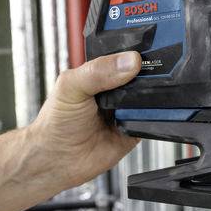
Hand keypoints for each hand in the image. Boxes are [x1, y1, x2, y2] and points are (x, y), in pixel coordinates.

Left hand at [28, 51, 141, 189]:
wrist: (58, 159)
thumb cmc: (56, 120)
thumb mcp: (71, 86)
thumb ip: (97, 71)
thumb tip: (129, 61)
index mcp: (101, 71)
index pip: (124, 54)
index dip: (135, 51)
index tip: (144, 52)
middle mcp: (117, 88)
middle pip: (143, 74)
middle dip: (148, 74)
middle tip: (147, 76)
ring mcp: (127, 109)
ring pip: (152, 96)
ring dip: (152, 96)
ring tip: (142, 97)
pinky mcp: (136, 129)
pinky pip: (153, 120)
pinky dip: (154, 117)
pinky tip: (145, 114)